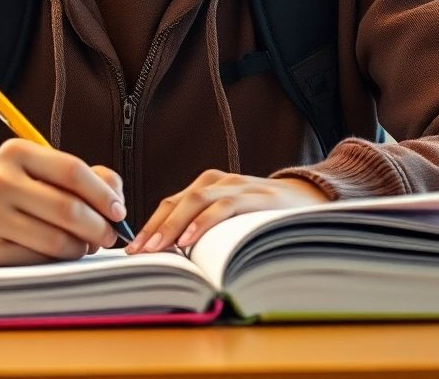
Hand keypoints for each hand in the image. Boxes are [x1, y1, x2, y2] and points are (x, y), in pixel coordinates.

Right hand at [0, 139, 125, 268]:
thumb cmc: (7, 191)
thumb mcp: (35, 169)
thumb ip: (80, 175)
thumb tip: (116, 195)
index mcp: (17, 152)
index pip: (73, 171)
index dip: (103, 194)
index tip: (119, 211)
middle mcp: (1, 179)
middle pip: (68, 208)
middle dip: (99, 226)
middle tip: (109, 236)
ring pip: (57, 239)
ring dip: (81, 247)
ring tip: (86, 245)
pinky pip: (38, 259)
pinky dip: (58, 260)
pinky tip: (61, 254)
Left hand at [126, 171, 327, 253]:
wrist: (307, 197)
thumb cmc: (262, 214)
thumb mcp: (230, 218)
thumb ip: (206, 227)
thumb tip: (173, 257)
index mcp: (207, 186)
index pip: (170, 204)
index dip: (149, 226)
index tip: (131, 250)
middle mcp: (217, 182)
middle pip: (176, 202)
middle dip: (153, 228)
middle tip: (136, 253)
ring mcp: (236, 186)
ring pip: (195, 201)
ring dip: (172, 226)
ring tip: (156, 249)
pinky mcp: (254, 196)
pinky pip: (223, 207)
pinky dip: (204, 222)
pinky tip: (189, 240)